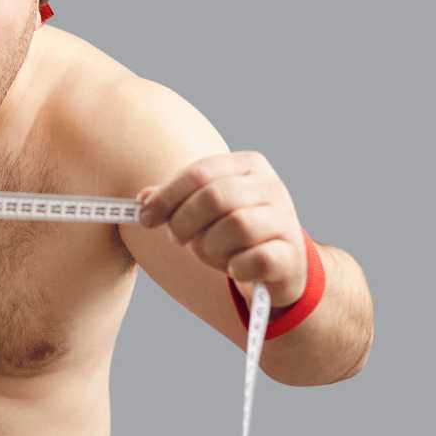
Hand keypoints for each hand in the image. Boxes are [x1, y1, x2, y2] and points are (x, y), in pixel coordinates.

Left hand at [135, 151, 306, 306]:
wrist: (278, 266)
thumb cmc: (232, 234)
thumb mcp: (202, 212)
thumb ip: (173, 201)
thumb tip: (143, 199)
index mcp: (247, 166)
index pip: (199, 173)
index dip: (167, 197)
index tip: (145, 218)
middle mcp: (270, 186)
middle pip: (214, 197)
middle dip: (185, 223)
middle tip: (178, 239)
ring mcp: (285, 219)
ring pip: (237, 226)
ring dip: (212, 247)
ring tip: (213, 254)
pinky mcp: (292, 254)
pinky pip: (256, 259)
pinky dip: (237, 268)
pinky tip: (235, 270)